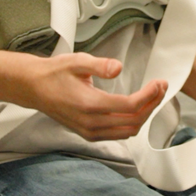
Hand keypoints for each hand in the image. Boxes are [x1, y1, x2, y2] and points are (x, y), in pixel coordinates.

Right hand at [17, 53, 165, 140]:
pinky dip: (132, 123)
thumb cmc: (55, 73)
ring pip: (128, 131)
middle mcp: (91, 123)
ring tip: (152, 97)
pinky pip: (118, 134)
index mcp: (89, 104)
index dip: (149, 96)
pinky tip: (137, 108)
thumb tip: (118, 68)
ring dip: (144, 115)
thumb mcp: (77, 61)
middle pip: (133, 121)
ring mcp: (89, 132)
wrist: (34, 88)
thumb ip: (100, 65)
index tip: (159, 83)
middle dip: (152, 104)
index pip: (130, 106)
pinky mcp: (89, 134)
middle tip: (161, 88)